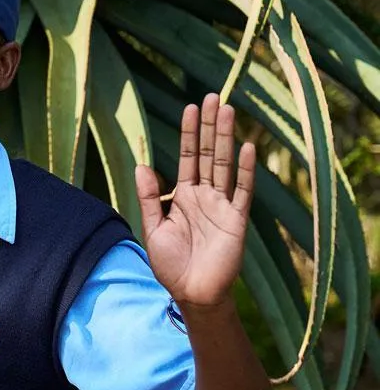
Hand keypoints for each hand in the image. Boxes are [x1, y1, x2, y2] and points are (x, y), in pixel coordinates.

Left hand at [134, 93, 254, 309]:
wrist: (191, 293)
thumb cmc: (171, 265)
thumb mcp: (153, 228)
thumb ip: (149, 198)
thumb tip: (142, 164)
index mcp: (184, 197)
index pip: (188, 158)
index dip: (189, 133)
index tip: (191, 108)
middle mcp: (205, 196)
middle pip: (208, 154)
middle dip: (209, 126)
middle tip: (212, 97)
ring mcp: (222, 206)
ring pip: (224, 165)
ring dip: (226, 138)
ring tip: (227, 110)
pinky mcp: (236, 220)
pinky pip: (242, 191)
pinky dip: (244, 171)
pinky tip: (247, 148)